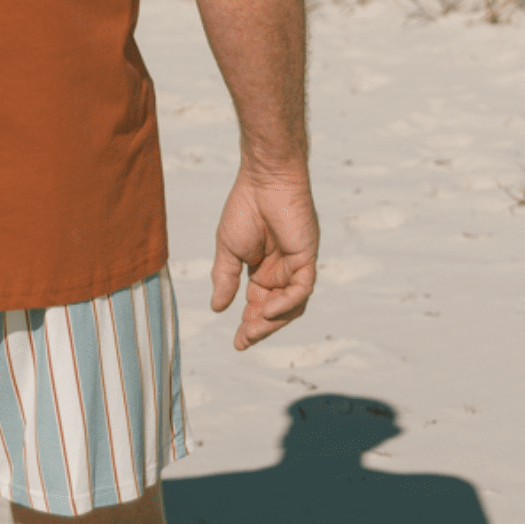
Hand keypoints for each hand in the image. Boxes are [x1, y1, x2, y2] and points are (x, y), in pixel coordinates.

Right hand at [211, 169, 318, 350]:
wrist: (263, 180)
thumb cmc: (245, 208)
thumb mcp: (228, 250)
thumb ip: (224, 279)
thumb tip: (216, 308)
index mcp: (263, 268)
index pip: (259, 304)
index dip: (249, 324)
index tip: (237, 343)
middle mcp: (282, 270)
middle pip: (276, 310)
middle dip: (260, 327)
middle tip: (243, 341)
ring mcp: (297, 264)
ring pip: (292, 305)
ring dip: (273, 321)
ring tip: (252, 330)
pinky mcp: (307, 257)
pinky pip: (302, 288)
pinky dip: (287, 302)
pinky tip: (268, 310)